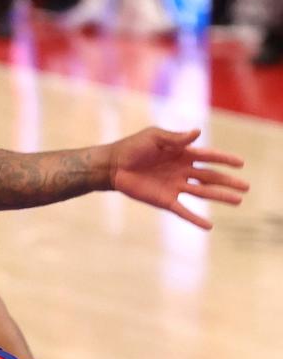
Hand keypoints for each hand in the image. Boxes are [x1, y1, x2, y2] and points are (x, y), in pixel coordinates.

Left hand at [108, 127, 248, 228]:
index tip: (241, 163)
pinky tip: (209, 225)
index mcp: (182, 153)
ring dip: (220, 197)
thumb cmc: (133, 147)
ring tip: (238, 201)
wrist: (113, 166)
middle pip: (210, 177)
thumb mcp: (155, 137)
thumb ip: (176, 138)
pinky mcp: (165, 200)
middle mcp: (182, 170)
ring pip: (203, 193)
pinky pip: (184, 210)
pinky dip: (196, 218)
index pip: (208, 156)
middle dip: (228, 181)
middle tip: (246, 187)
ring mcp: (175, 186)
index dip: (225, 159)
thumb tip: (198, 133)